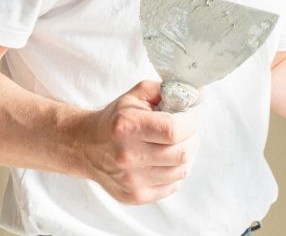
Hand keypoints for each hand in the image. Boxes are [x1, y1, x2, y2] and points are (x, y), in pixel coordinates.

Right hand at [78, 80, 199, 203]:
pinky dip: (174, 172)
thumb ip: (169, 89)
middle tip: (184, 130)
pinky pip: (173, 186)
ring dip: (185, 155)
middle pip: (183, 153)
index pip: (174, 130)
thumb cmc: (116, 119)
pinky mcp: (135, 196)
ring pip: (182, 171)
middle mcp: (128, 156)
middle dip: (192, 138)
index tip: (188, 116)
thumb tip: (200, 94)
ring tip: (173, 145)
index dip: (190, 121)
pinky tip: (163, 160)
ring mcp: (131, 180)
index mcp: (127, 126)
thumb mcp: (137, 94)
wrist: (85, 146)